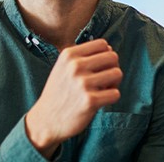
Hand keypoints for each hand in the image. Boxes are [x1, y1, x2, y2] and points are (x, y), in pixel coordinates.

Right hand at [25, 39, 122, 157]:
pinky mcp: (90, 101)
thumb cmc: (59, 92)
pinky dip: (111, 97)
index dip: (106, 54)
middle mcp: (75, 66)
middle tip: (104, 79)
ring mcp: (82, 83)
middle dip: (112, 68)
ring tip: (102, 90)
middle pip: (113, 57)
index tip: (100, 67)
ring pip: (117, 73)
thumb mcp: (64, 67)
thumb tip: (111, 50)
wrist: (46, 119)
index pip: (102, 44)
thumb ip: (84, 57)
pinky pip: (115, 93)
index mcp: (69, 54)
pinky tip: (101, 101)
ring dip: (114, 83)